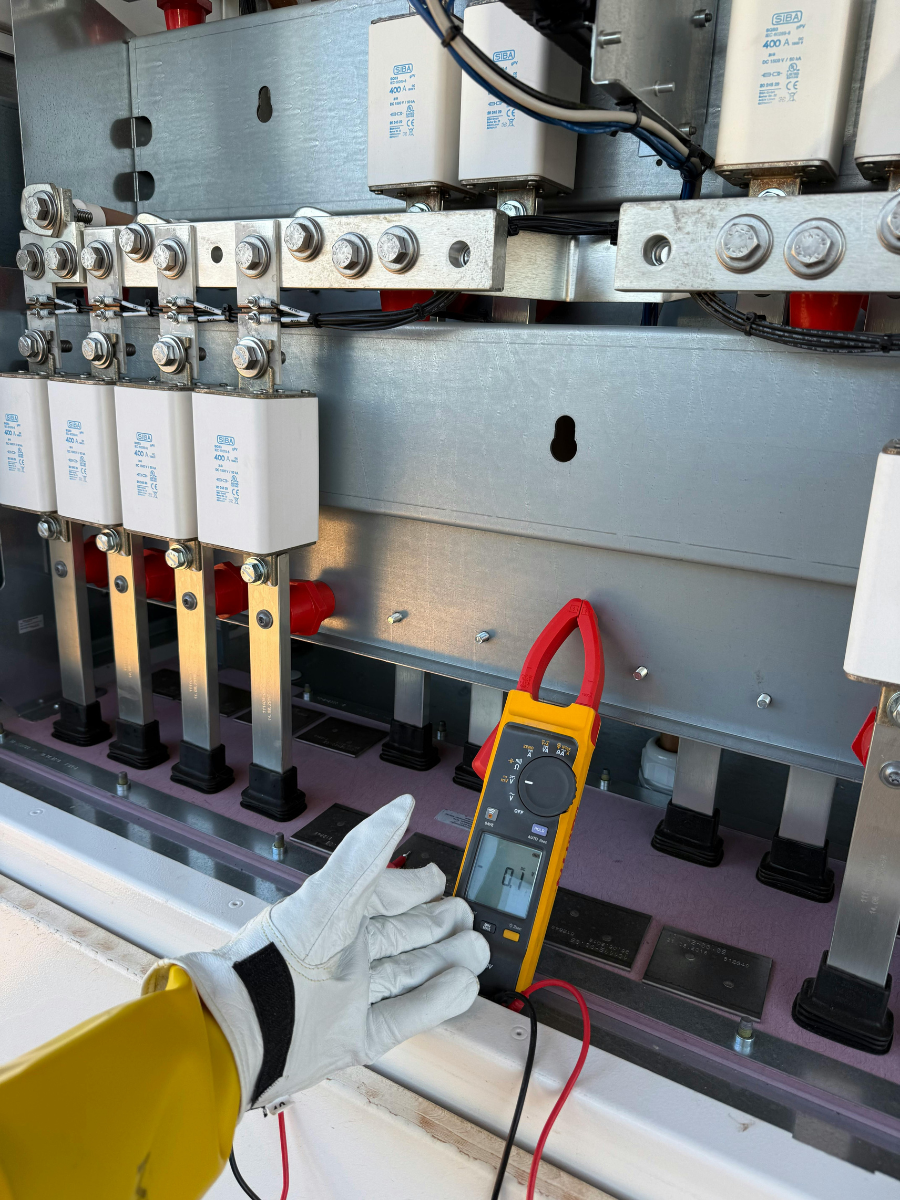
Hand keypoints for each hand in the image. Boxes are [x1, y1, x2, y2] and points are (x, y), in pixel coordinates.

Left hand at [143, 795, 487, 1110]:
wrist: (244, 1029)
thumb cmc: (277, 959)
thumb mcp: (329, 897)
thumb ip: (366, 851)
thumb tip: (398, 807)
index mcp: (333, 916)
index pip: (385, 894)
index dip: (414, 886)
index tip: (439, 878)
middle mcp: (342, 954)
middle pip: (401, 935)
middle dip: (437, 924)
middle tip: (466, 917)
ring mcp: (349, 995)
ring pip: (408, 974)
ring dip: (444, 962)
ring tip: (474, 952)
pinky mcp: (354, 1035)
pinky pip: (403, 1016)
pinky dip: (435, 1003)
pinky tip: (458, 989)